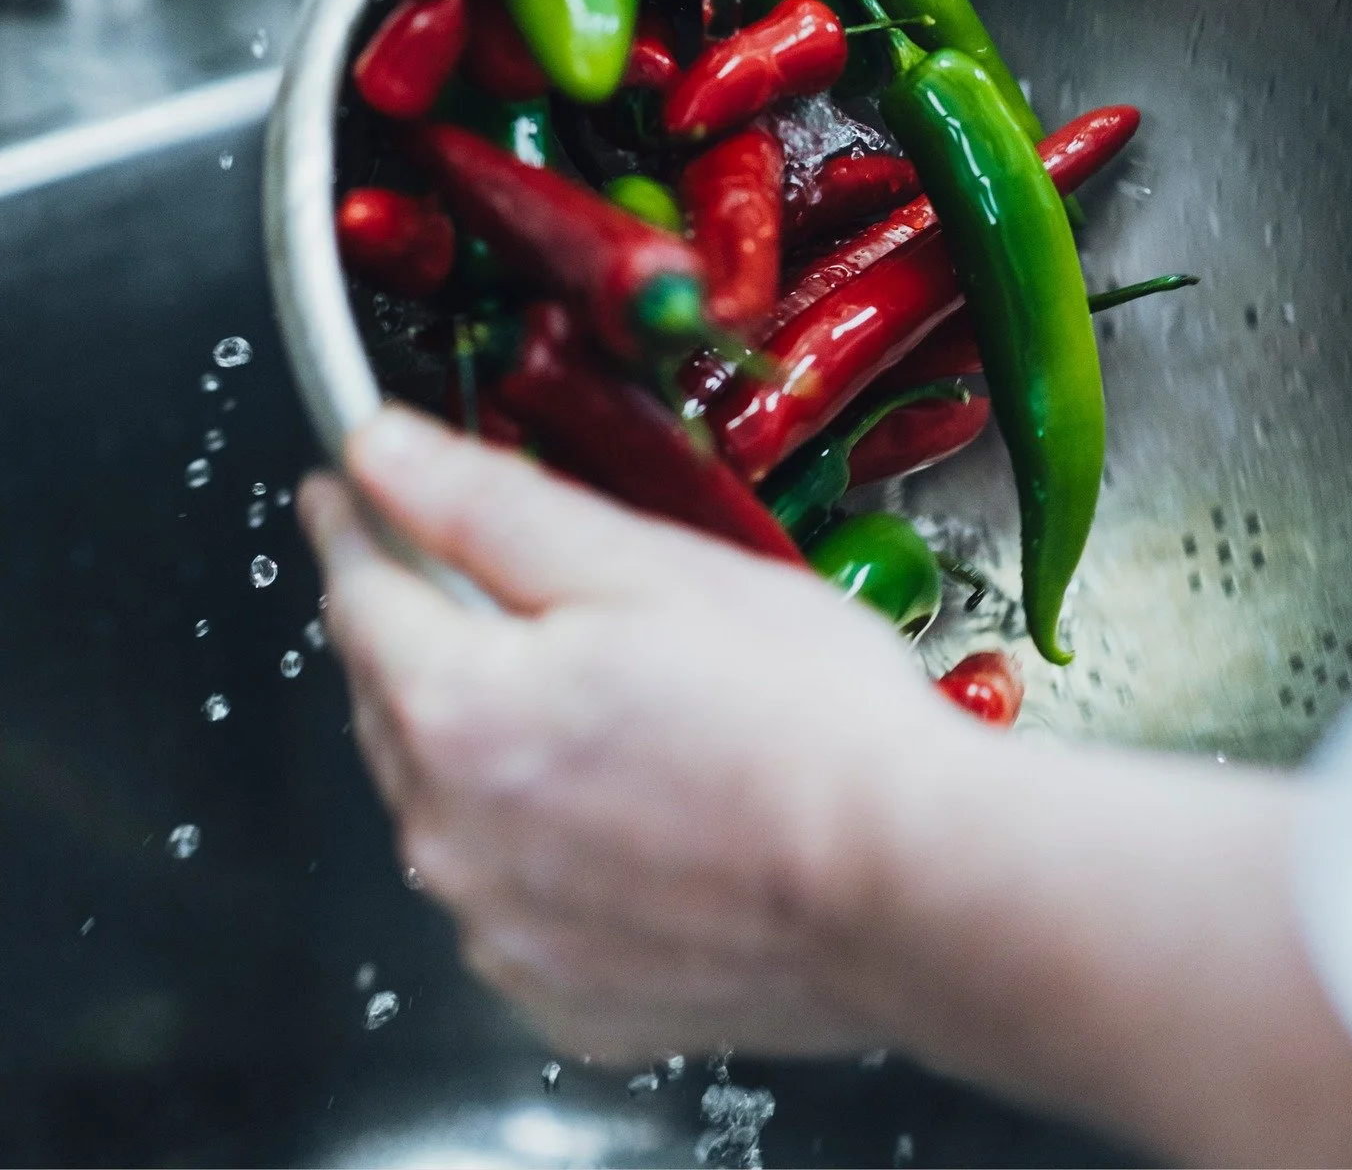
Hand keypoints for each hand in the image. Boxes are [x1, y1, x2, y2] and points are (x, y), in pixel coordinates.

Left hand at [298, 406, 951, 1063]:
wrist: (914, 884)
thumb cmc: (803, 718)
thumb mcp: (644, 564)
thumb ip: (489, 504)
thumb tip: (380, 451)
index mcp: (459, 710)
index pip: (359, 591)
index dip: (354, 525)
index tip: (346, 493)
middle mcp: (450, 836)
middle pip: (392, 697)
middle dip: (422, 628)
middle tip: (489, 579)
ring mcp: (500, 928)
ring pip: (442, 800)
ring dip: (478, 739)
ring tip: (593, 699)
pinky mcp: (559, 991)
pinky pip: (505, 891)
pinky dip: (532, 839)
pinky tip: (621, 803)